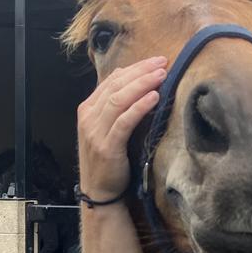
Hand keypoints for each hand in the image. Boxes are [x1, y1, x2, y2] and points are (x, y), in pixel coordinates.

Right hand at [77, 57, 166, 201]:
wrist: (99, 191)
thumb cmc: (109, 158)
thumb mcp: (107, 127)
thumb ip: (116, 105)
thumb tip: (132, 79)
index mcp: (88, 109)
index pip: (112, 80)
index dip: (135, 68)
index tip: (156, 60)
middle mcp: (89, 117)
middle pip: (116, 86)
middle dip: (141, 71)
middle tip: (163, 62)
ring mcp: (96, 132)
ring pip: (119, 100)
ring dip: (142, 84)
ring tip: (161, 75)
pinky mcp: (107, 147)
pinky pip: (124, 122)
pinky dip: (139, 107)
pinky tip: (154, 98)